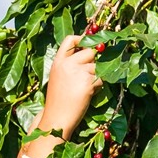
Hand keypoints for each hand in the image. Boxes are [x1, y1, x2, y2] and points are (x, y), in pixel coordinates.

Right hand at [20, 35, 100, 157]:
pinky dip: (98, 87)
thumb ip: (69, 64)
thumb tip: (91, 53)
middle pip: (91, 52)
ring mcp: (78, 72)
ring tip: (85, 89)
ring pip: (97, 67)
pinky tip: (87, 95)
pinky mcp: (88, 82)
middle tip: (87, 75)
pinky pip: (101, 79)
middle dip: (93, 62)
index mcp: (58, 61)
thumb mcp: (58, 77)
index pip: (71, 40)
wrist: (57, 118)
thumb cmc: (58, 101)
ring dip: (96, 77)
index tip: (88, 45)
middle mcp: (67, 64)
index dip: (82, 39)